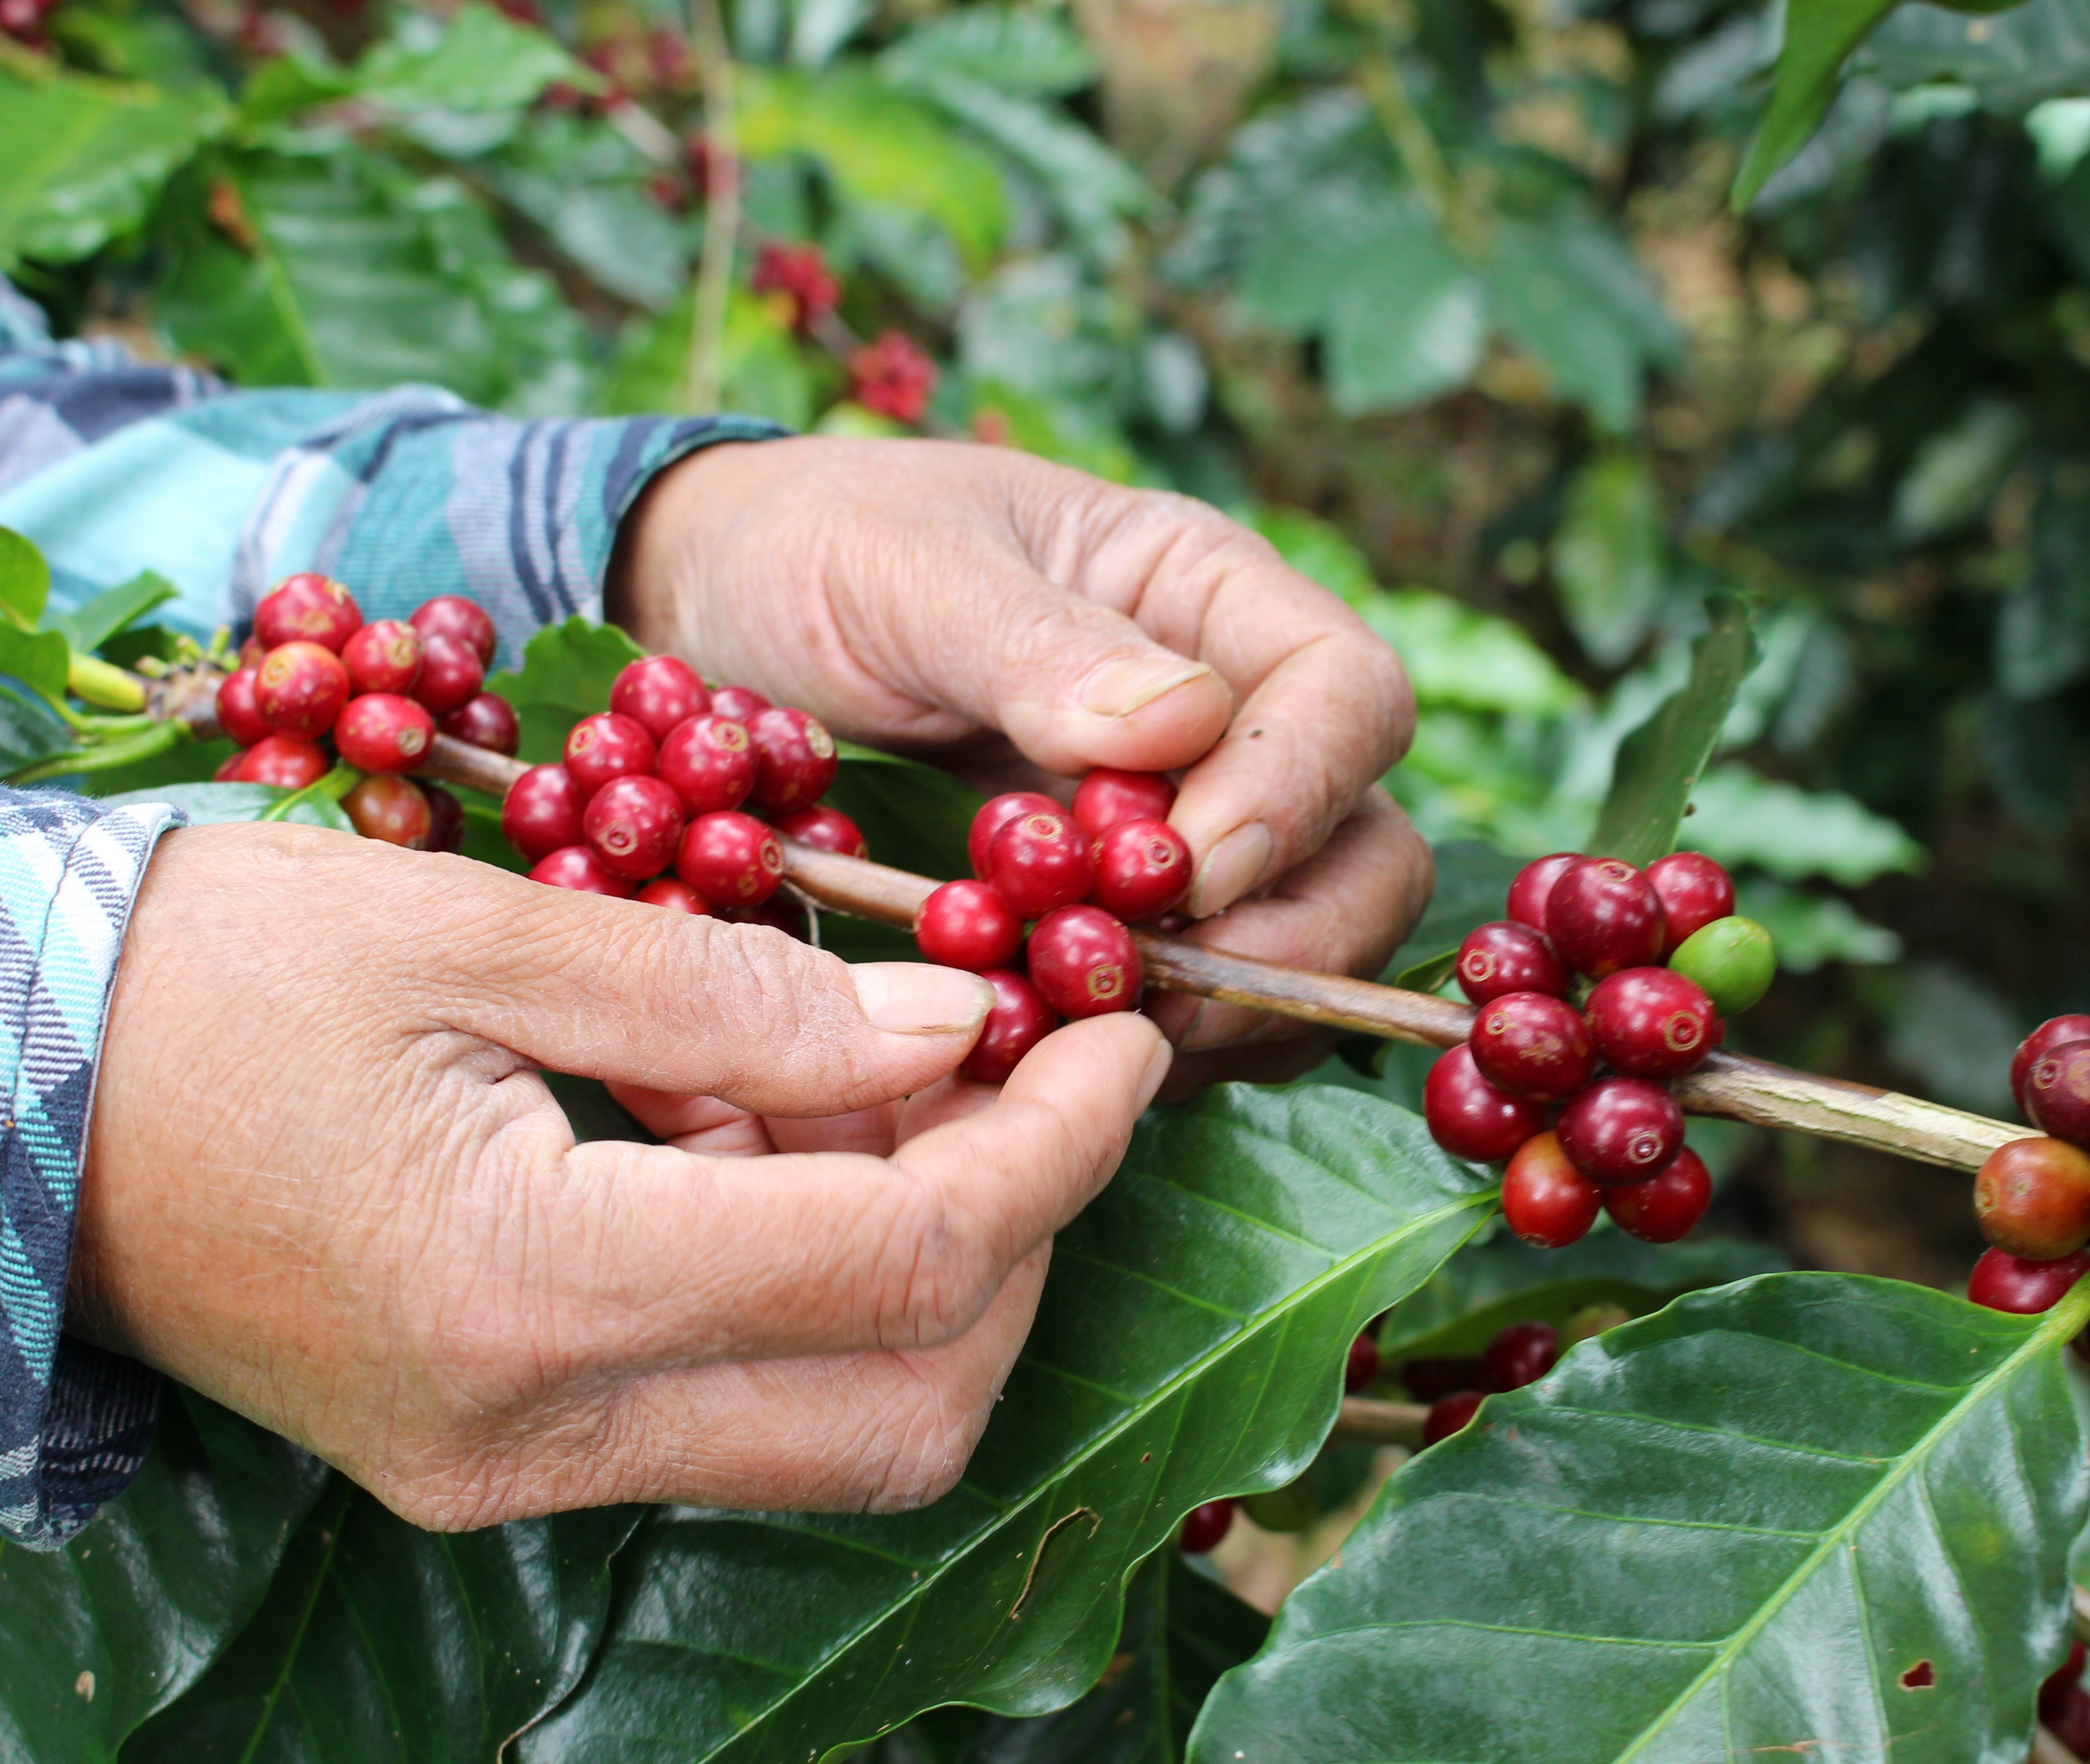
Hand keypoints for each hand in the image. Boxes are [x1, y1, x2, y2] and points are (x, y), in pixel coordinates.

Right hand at [73, 824, 1169, 1527]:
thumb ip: (737, 992)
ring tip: (877, 1078)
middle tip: (1031, 1066)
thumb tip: (953, 1032)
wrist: (3, 1100)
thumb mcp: (484, 925)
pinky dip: (809, 1281)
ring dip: (923, 1264)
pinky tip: (772, 1132)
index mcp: (530, 1289)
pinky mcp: (495, 1460)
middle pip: (911, 1407)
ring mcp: (513, 1475)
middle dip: (1023, 1238)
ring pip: (840, 1431)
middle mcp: (535, 1435)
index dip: (1058, 1147)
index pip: (907, 1260)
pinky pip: (731, 1406)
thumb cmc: (213, 977)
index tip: (1123, 1033)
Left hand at [613, 437, 1432, 1067]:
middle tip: (1156, 993)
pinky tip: (1061, 1050)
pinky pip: (1213, 1005)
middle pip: (1367, 845)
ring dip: (1233, 1009)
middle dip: (1291, 936)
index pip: (1345, 695)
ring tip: (1097, 1030)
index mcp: (1203, 594)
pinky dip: (1162, 1047)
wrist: (722, 611)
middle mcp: (1231, 715)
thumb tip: (1181, 723)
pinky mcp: (1129, 922)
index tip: (1182, 871)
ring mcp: (1191, 825)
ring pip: (1310, 943)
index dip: (1295, 794)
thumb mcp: (901, 573)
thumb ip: (1034, 643)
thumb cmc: (815, 555)